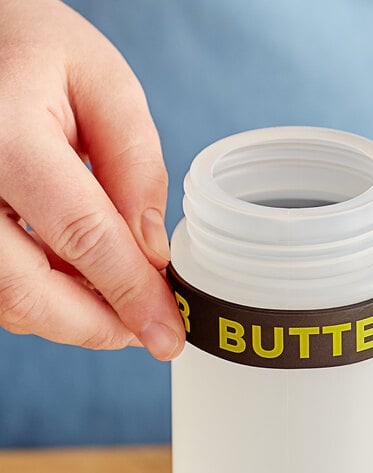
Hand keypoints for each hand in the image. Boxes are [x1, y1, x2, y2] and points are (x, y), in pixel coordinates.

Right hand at [0, 0, 184, 359]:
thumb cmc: (36, 48)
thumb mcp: (104, 85)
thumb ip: (136, 167)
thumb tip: (153, 251)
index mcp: (6, 137)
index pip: (84, 237)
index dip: (132, 296)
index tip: (168, 336)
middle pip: (28, 290)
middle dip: (97, 326)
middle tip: (147, 332)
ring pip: (7, 299)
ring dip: (72, 318)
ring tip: (121, 305)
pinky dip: (45, 298)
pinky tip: (82, 282)